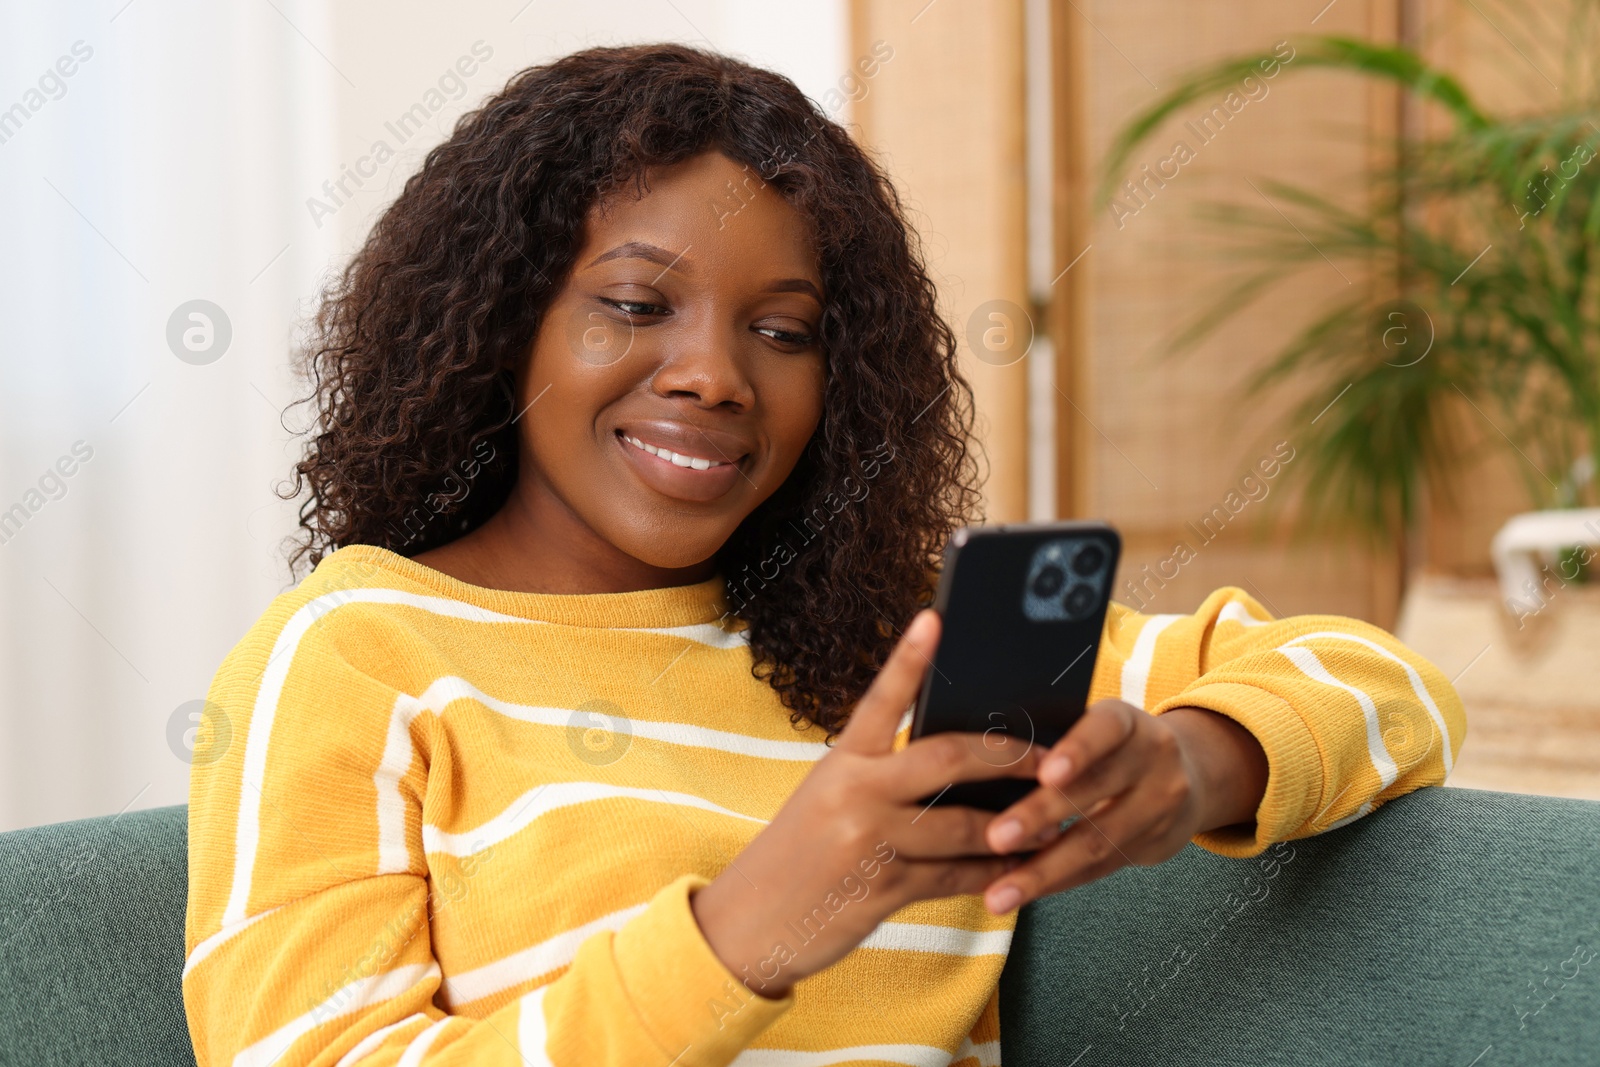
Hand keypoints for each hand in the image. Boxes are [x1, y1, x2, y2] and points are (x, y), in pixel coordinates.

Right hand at [690, 610, 1041, 998]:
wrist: (747, 924)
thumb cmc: (797, 855)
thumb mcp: (827, 800)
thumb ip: (881, 779)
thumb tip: (958, 768)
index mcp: (841, 762)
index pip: (881, 699)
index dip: (909, 658)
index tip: (935, 618)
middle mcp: (856, 793)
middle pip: (948, 759)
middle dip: (1009, 757)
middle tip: (1052, 757)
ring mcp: (872, 841)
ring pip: (965, 826)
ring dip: (1013, 829)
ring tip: (1051, 822)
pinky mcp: (885, 890)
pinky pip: (956, 877)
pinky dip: (992, 873)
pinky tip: (1017, 869)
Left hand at [977, 699, 1268, 914]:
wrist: (1186, 773)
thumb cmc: (1108, 745)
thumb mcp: (1093, 726)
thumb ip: (1051, 737)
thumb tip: (977, 757)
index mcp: (1127, 720)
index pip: (1105, 728)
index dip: (1078, 749)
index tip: (1046, 773)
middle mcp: (1153, 759)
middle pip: (1094, 790)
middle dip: (1040, 816)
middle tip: (994, 838)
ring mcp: (1161, 805)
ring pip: (1097, 842)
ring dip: (1042, 871)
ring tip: (999, 894)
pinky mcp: (1156, 845)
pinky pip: (1098, 870)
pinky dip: (1056, 883)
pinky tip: (1022, 894)